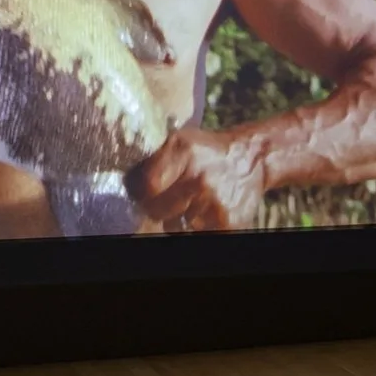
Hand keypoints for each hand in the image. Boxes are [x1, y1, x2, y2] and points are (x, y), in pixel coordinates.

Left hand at [128, 126, 268, 231]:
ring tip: (192, 201)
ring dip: (179, 218)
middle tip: (169, 199)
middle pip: (158, 210)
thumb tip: (125, 184)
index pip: (148, 185)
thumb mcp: (180, 141)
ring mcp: (215, 203)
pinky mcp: (229, 222)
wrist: (250, 159)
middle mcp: (200, 178)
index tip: (144, 193)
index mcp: (184, 152)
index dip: (141, 193)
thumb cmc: (206, 152)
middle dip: (158, 207)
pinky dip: (198, 226)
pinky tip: (205, 211)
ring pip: (176, 226)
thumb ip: (153, 159)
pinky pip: (197, 234)